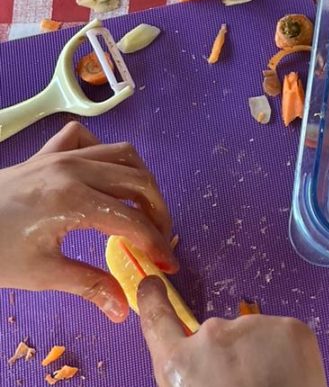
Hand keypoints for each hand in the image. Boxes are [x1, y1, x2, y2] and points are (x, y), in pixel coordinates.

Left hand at [0, 122, 175, 321]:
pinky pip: (88, 140)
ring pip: (123, 155)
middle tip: (159, 240)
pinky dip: (104, 154)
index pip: (132, 221)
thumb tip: (123, 308)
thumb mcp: (40, 274)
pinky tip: (104, 177)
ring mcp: (61, 156)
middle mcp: (73, 170)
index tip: (167, 266)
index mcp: (72, 201)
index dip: (155, 245)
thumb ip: (89, 286)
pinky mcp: (47, 153)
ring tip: (143, 209)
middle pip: (139, 182)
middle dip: (158, 213)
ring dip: (141, 181)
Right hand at [138, 277, 327, 386]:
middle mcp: (211, 335)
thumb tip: (201, 367)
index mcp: (178, 363)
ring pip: (253, 335)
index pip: (157, 320)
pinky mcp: (290, 327)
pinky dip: (285, 353)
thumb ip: (190, 373)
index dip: (153, 300)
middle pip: (217, 336)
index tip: (152, 285)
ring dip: (259, 353)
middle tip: (243, 384)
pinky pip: (282, 335)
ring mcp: (253, 326)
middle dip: (229, 355)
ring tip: (267, 384)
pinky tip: (286, 376)